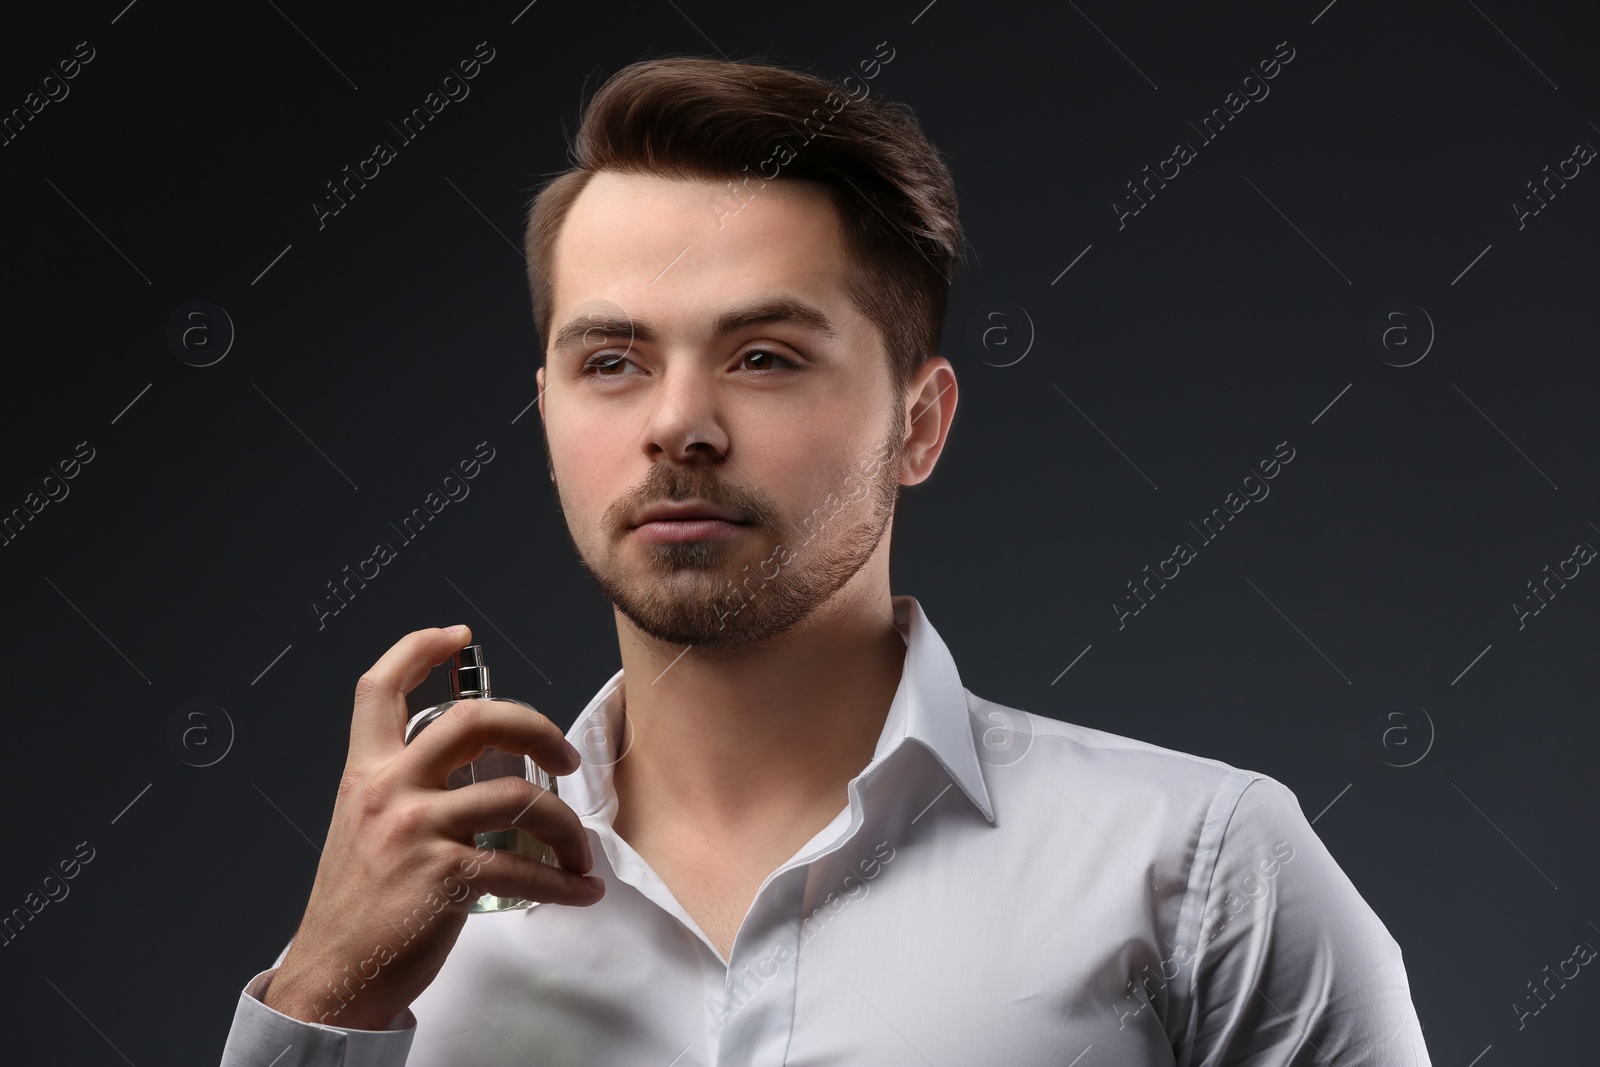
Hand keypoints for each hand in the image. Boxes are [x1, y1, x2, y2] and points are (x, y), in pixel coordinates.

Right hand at [262, 625, 602, 1029]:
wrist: (334, 977)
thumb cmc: (359, 908)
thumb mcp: (366, 829)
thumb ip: (407, 790)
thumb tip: (475, 771)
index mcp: (367, 773)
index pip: (380, 688)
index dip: (419, 648)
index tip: (457, 635)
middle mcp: (388, 790)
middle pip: (475, 719)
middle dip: (537, 727)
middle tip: (563, 758)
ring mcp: (415, 831)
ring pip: (519, 798)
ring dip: (565, 828)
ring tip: (578, 853)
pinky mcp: (442, 877)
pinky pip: (523, 868)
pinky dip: (563, 883)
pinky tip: (578, 890)